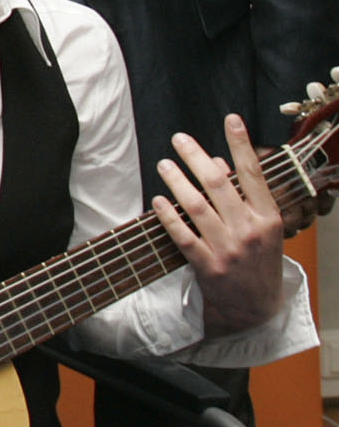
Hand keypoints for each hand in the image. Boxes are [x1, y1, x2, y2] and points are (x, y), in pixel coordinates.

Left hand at [153, 114, 284, 335]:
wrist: (256, 308)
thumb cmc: (259, 259)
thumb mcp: (264, 228)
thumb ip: (245, 197)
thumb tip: (219, 164)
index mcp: (269, 219)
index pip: (254, 174)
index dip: (241, 144)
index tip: (231, 119)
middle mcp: (250, 232)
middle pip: (218, 185)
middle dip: (196, 157)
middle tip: (178, 139)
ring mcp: (229, 250)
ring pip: (196, 207)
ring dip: (176, 181)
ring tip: (164, 163)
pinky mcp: (208, 266)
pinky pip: (183, 235)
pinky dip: (169, 216)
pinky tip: (158, 199)